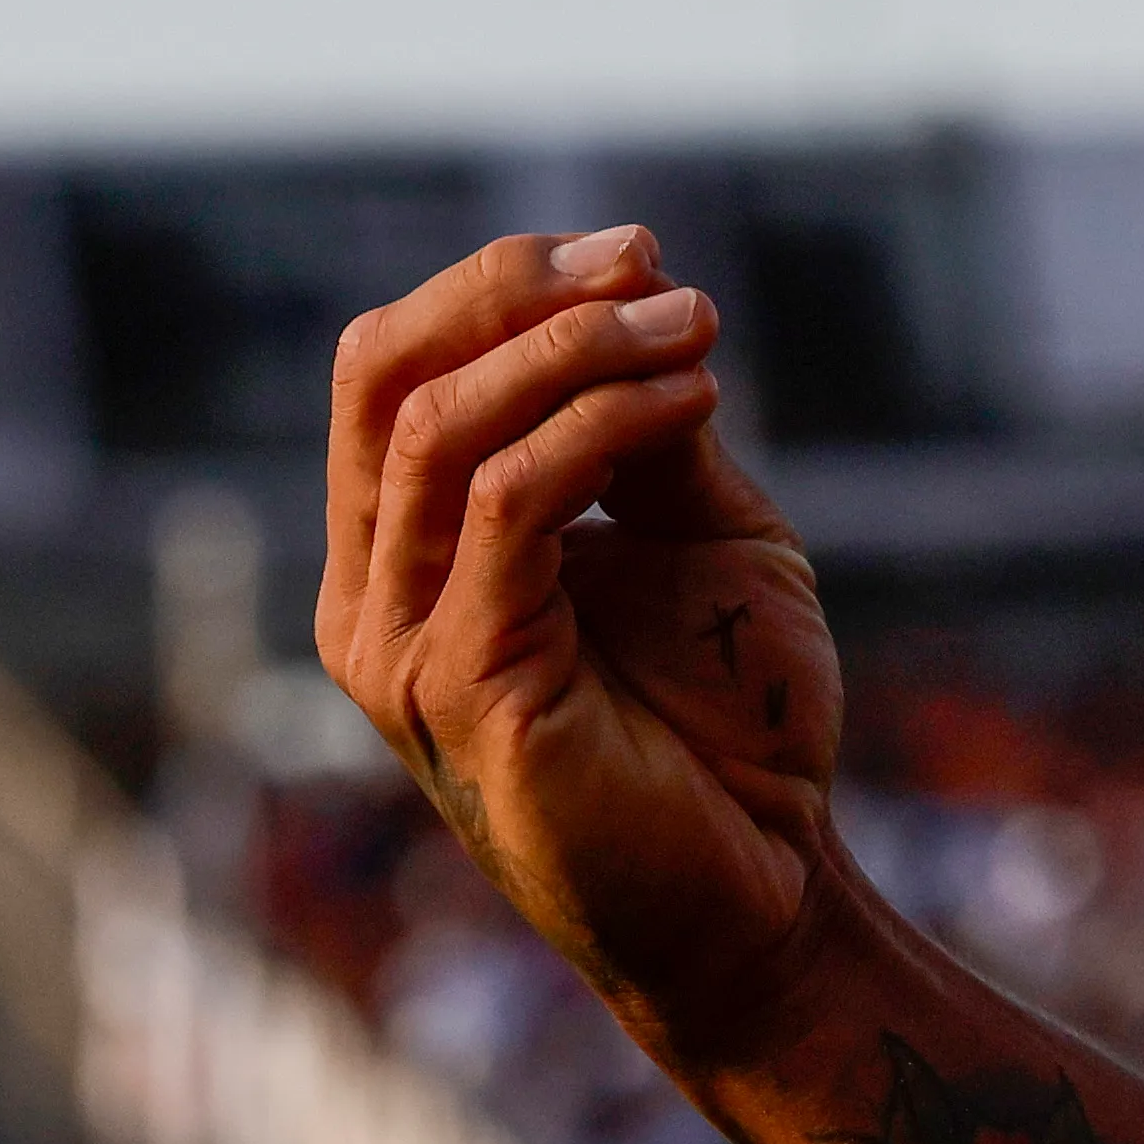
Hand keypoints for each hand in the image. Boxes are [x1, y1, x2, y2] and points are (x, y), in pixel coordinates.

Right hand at [318, 227, 843, 1049]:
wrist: (769, 893)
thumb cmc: (727, 726)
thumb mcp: (690, 534)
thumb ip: (641, 428)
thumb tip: (629, 291)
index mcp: (403, 559)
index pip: (388, 374)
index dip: (495, 287)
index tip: (634, 250)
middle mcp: (374, 602)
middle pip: (380, 380)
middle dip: (511, 293)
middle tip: (647, 265)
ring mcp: (402, 652)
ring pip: (442, 430)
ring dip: (578, 351)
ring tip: (694, 329)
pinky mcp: (464, 692)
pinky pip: (510, 505)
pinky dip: (603, 425)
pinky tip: (692, 400)